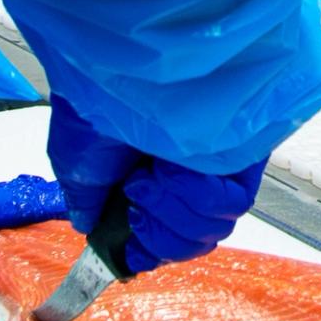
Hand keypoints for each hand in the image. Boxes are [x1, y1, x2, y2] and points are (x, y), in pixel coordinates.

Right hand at [46, 95, 267, 273]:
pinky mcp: (244, 154)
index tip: (132, 252)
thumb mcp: (77, 161)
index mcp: (149, 173)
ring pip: (212, 228)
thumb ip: (87, 200)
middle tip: (137, 203)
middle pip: (192, 239)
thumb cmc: (93, 100)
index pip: (166, 234)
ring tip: (151, 178)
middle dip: (160, 237)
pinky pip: (231, 202)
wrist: (118, 68)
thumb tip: (88, 227)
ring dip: (174, 212)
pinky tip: (174, 170)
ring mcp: (215, 164)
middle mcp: (184, 171)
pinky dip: (198, 196)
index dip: (152, 250)